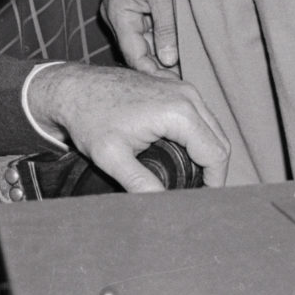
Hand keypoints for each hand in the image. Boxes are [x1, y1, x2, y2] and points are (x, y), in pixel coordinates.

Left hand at [24, 62, 227, 191]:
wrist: (73, 87)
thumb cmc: (89, 118)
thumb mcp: (111, 157)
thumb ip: (140, 184)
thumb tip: (164, 208)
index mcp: (179, 112)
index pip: (216, 155)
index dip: (213, 184)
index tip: (200, 203)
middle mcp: (188, 95)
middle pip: (220, 141)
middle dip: (213, 171)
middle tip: (196, 196)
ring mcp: (182, 88)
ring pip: (212, 128)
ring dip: (207, 154)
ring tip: (191, 182)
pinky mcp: (175, 87)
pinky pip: (200, 117)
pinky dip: (198, 138)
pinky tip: (183, 158)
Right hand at [103, 0, 179, 74]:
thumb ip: (166, 28)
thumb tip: (170, 60)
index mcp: (118, 14)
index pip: (133, 55)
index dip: (152, 72)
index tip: (172, 84)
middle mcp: (115, 17)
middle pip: (136, 51)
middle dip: (157, 66)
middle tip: (181, 81)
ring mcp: (120, 12)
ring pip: (140, 42)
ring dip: (158, 53)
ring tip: (181, 69)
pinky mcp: (129, 8)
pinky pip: (142, 30)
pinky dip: (156, 39)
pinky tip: (173, 49)